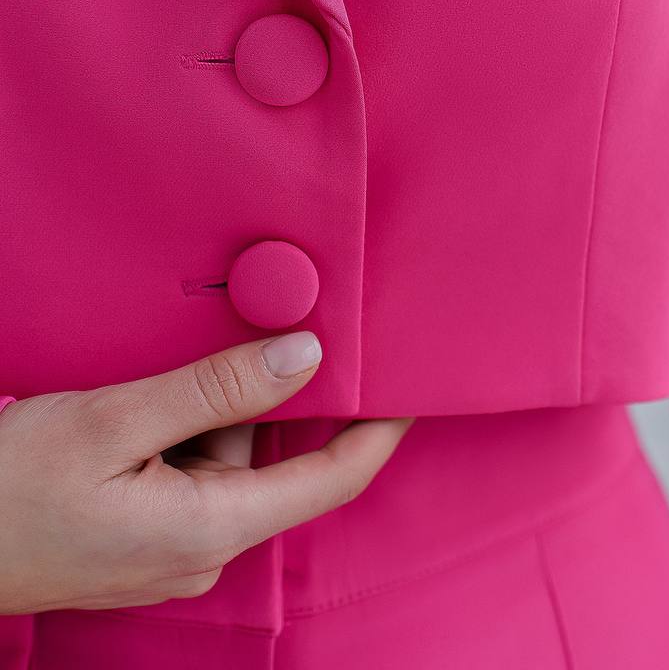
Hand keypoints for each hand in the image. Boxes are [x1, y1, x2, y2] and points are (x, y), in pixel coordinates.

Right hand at [0, 332, 413, 614]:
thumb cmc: (6, 489)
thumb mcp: (112, 423)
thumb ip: (214, 390)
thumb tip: (304, 358)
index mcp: (210, 528)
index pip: (332, 479)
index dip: (379, 429)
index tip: (413, 382)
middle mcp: (203, 548)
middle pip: (273, 458)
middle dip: (263, 397)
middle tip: (244, 334)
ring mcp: (172, 549)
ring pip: (228, 457)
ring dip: (209, 410)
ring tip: (152, 382)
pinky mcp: (145, 539)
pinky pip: (193, 473)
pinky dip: (184, 431)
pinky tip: (139, 407)